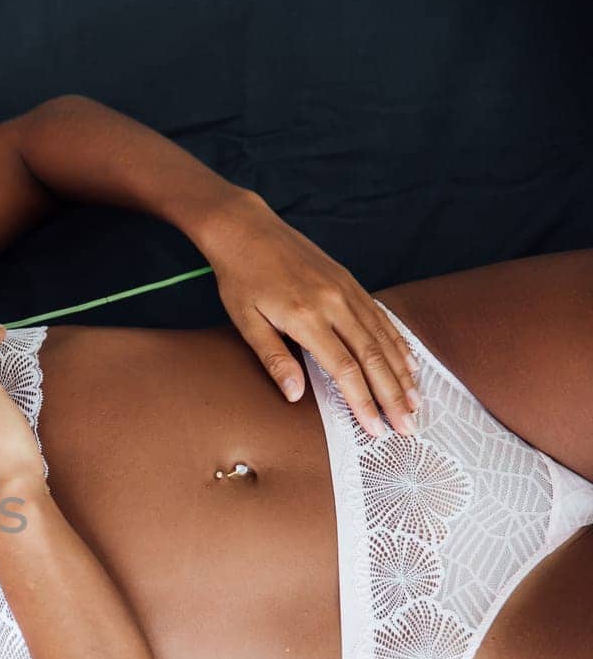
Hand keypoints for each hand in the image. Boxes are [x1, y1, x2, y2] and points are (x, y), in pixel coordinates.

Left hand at [197, 191, 420, 436]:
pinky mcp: (350, 282)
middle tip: (408, 426)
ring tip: (416, 402)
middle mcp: (335, 303)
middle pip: (373, 357)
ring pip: (384, 338)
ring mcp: (347, 290)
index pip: (345, 369)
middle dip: (392, 396)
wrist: (247, 230)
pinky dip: (398, 343)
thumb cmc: (241, 279)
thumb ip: (274, 359)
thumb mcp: (246, 322)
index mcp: (307, 317)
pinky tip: (409, 363)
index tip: (376, 428)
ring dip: (402, 373)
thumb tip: (295, 395)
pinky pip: (381, 317)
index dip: (363, 401)